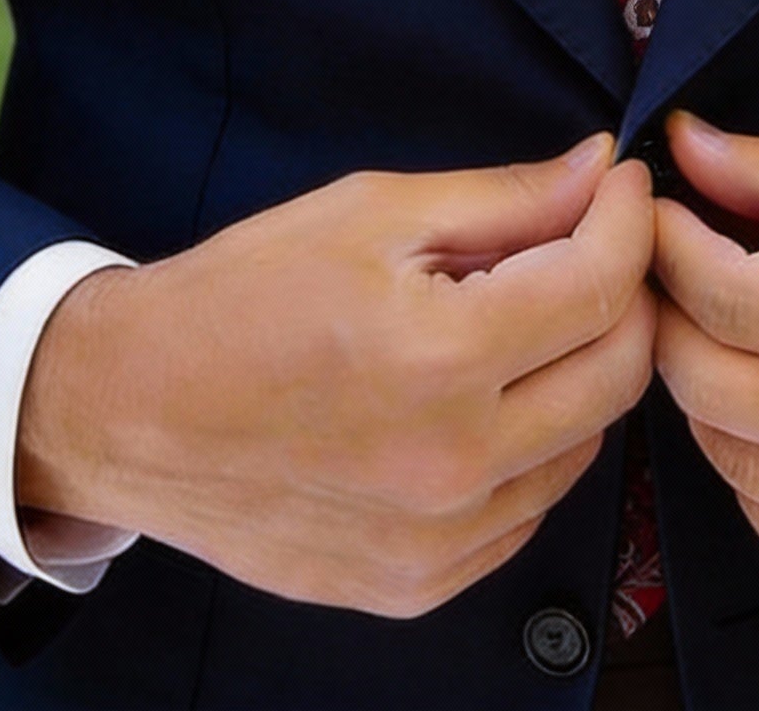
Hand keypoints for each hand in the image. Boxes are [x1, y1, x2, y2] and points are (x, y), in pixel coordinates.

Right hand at [17, 135, 655, 616]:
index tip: (622, 186)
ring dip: (580, 371)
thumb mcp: (370, 212)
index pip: (600, 286)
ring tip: (525, 320)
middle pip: (619, 373)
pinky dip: (533, 446)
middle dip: (626, 294)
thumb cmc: (242, 296)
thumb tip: (598, 172)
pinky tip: (485, 398)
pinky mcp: (419, 585)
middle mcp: (452, 463)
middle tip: (594, 244)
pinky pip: (529, 508)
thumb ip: (502, 198)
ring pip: (586, 445)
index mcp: (439, 358)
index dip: (628, 221)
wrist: (130, 412)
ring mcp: (438, 540)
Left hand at [651, 114, 758, 595]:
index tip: (657, 211)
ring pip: (737, 467)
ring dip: (703, 394)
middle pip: (714, 386)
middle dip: (670, 315)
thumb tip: (691, 148)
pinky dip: (756, 474)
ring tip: (719, 334)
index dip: (670, 246)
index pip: (730, 298)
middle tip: (672, 268)